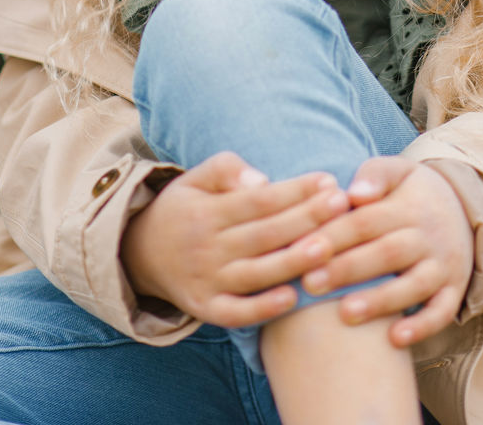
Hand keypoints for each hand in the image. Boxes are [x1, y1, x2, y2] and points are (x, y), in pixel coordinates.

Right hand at [120, 151, 348, 327]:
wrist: (140, 252)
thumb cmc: (186, 207)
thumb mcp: (197, 177)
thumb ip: (228, 169)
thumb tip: (261, 180)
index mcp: (208, 211)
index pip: (259, 200)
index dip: (294, 190)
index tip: (328, 180)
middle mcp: (207, 247)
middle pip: (264, 234)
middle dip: (306, 219)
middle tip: (342, 205)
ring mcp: (207, 281)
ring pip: (256, 273)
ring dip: (293, 261)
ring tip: (329, 247)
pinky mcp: (206, 309)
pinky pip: (236, 313)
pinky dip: (262, 309)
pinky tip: (293, 298)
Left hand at [297, 156, 473, 347]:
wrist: (465, 207)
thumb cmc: (411, 192)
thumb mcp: (397, 170)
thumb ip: (374, 176)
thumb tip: (354, 193)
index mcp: (408, 205)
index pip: (367, 220)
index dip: (335, 236)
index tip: (302, 250)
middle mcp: (428, 236)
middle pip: (387, 252)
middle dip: (348, 270)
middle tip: (310, 284)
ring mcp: (443, 265)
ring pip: (414, 285)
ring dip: (380, 301)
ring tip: (345, 314)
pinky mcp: (454, 289)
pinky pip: (442, 311)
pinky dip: (421, 327)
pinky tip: (394, 339)